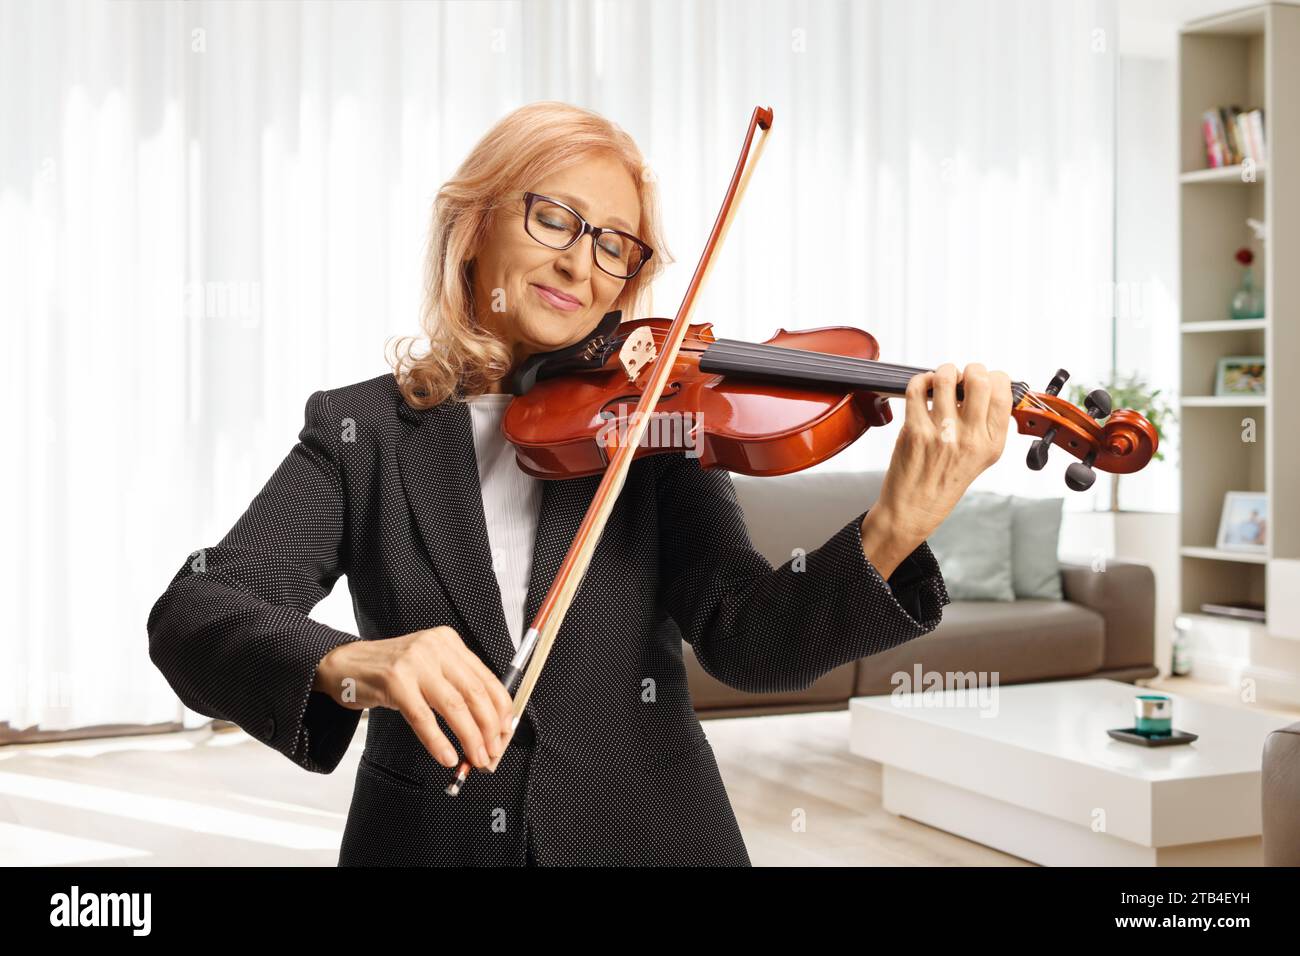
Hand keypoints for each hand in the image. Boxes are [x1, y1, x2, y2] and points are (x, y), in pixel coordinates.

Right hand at [312, 626, 513, 770]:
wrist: (344, 665)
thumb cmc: (389, 672)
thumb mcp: (428, 668)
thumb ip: (456, 688)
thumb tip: (486, 726)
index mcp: (448, 643)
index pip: (487, 679)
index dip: (501, 711)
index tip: (505, 734)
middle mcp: (435, 647)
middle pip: (475, 694)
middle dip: (489, 729)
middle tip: (491, 753)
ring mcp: (414, 662)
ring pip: (455, 707)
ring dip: (469, 739)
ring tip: (474, 759)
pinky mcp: (394, 681)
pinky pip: (423, 718)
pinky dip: (438, 742)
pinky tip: (447, 757)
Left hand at [861, 363, 1011, 575]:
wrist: (913, 509)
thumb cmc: (944, 483)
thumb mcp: (981, 458)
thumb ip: (988, 426)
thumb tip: (989, 388)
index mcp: (992, 443)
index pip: (1003, 392)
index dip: (994, 377)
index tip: (985, 379)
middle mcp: (970, 438)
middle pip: (979, 379)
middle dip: (971, 369)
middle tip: (963, 377)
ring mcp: (942, 433)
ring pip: (946, 378)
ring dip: (944, 371)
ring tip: (941, 380)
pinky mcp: (915, 430)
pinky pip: (917, 388)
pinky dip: (920, 380)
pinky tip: (923, 388)